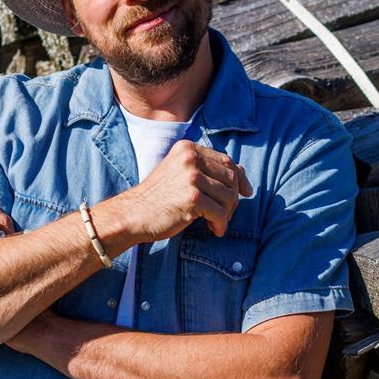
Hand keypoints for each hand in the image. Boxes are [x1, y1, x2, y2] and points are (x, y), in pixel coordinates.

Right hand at [108, 140, 252, 241]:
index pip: (225, 161)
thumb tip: (242, 171)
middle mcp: (190, 158)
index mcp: (188, 149)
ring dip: (227, 214)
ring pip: (229, 197)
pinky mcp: (192, 198)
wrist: (132, 215)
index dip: (240, 178)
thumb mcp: (181, 175)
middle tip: (224, 214)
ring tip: (215, 222)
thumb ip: (208, 170)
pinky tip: (212, 229)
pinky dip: (220, 224)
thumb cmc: (158, 198)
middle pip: (231, 178)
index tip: (246, 192)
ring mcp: (191, 177)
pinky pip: (221, 213)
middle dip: (232, 199)